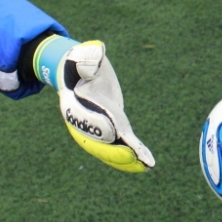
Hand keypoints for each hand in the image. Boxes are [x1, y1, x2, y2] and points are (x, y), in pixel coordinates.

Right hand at [34, 36, 154, 172]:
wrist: (79, 71)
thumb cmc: (80, 61)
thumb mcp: (82, 56)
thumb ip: (85, 59)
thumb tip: (89, 67)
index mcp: (74, 104)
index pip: (85, 118)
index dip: (98, 125)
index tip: (112, 133)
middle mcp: (85, 121)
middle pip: (98, 140)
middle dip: (115, 151)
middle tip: (132, 157)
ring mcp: (98, 128)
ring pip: (111, 148)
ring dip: (127, 159)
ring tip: (145, 165)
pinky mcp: (113, 127)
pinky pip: (122, 144)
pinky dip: (133, 153)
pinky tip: (148, 163)